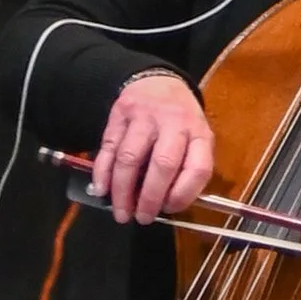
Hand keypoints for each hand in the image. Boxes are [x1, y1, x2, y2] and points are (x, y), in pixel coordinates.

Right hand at [92, 71, 216, 225]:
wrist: (158, 81)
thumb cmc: (180, 120)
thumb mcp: (196, 138)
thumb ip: (188, 168)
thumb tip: (165, 206)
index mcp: (199, 132)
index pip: (198, 167)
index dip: (184, 194)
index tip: (169, 209)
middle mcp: (174, 122)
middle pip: (163, 164)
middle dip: (150, 197)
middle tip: (141, 218)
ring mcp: (145, 116)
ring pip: (130, 157)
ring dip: (122, 190)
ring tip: (121, 212)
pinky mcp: (119, 113)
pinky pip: (109, 147)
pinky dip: (103, 172)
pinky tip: (101, 189)